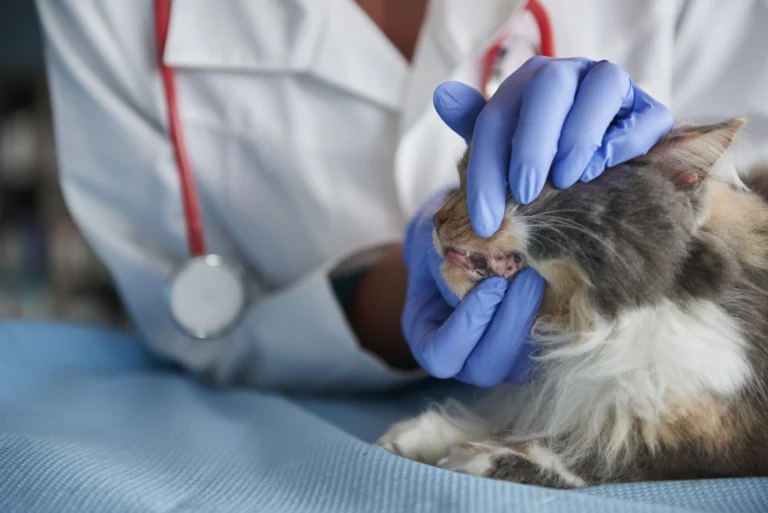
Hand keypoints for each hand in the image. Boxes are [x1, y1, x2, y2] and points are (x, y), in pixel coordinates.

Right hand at [401, 190, 544, 386]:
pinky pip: (544, 349)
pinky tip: (559, 286)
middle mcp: (461, 357)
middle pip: (484, 368)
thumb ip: (455, 264)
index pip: (439, 355)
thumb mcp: (438, 244)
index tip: (493, 285)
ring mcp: (496, 355)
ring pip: (518, 366)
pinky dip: (554, 323)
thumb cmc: (445, 237)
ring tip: (542, 279)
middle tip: (528, 280)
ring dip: (534, 324)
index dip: (466, 326)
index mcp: (426, 337)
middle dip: (509, 325)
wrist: (467, 233)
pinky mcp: (527, 346)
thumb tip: (493, 278)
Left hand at [433, 56, 673, 236]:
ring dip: (579, 135)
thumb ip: (475, 123)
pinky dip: (624, 141)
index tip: (485, 220)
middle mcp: (570, 75)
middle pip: (549, 88)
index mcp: (528, 83)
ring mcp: (612, 87)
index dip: (487, 169)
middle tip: (526, 191)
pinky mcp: (650, 111)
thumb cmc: (542, 160)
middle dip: (533, 142)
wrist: (599, 168)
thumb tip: (442, 95)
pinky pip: (644, 116)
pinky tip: (603, 168)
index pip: (498, 118)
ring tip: (568, 179)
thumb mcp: (505, 147)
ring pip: (602, 86)